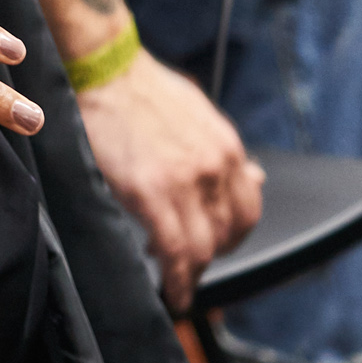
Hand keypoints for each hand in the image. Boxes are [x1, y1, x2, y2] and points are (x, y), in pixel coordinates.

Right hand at [76, 49, 262, 307]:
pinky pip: (174, 253)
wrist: (105, 70)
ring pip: (204, 250)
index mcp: (227, 148)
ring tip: (177, 280)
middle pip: (228, 235)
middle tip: (191, 265)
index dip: (233, 236)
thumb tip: (256, 177)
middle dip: (211, 256)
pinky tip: (172, 292)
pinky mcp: (151, 193)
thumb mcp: (199, 114)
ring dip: (193, 273)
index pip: (248, 211)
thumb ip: (224, 152)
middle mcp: (215, 168)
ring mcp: (185, 183)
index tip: (215, 244)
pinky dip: (178, 281)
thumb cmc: (143, 89)